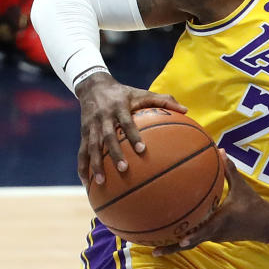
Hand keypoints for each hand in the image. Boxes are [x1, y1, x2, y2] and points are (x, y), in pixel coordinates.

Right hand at [75, 72, 186, 187]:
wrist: (93, 86)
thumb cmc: (125, 93)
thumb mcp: (143, 93)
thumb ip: (165, 100)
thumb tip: (186, 110)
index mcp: (119, 107)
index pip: (126, 123)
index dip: (133, 135)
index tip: (142, 150)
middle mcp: (103, 118)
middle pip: (107, 137)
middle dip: (114, 154)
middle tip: (124, 169)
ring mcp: (91, 126)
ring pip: (91, 147)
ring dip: (96, 164)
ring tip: (102, 181)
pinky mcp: (83, 133)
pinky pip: (81, 152)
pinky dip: (83, 167)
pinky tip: (86, 182)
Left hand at [153, 150, 268, 254]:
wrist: (267, 224)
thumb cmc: (254, 205)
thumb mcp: (242, 187)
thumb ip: (229, 170)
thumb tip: (221, 151)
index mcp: (221, 221)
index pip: (205, 232)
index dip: (192, 238)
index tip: (179, 242)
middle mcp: (216, 233)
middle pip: (191, 243)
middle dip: (172, 248)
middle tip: (153, 251)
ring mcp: (215, 237)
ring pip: (194, 242)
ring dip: (176, 245)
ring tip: (157, 246)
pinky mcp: (216, 237)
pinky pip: (199, 238)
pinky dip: (186, 238)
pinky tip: (175, 233)